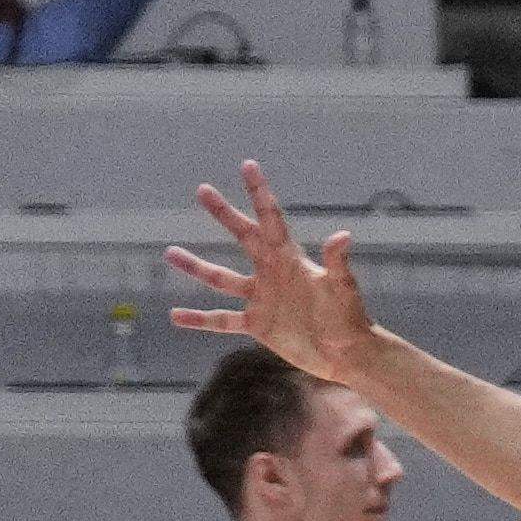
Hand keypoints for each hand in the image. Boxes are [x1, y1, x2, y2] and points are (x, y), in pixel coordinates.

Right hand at [164, 165, 393, 377]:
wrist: (347, 354)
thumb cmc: (350, 319)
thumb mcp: (342, 289)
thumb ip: (338, 263)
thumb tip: (343, 235)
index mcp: (290, 260)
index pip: (271, 219)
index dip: (259, 193)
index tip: (247, 165)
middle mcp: (272, 273)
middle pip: (243, 236)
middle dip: (224, 214)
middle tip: (203, 190)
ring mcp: (262, 298)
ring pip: (222, 279)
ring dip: (196, 267)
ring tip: (170, 253)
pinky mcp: (258, 324)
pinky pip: (221, 320)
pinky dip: (199, 319)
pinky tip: (175, 316)